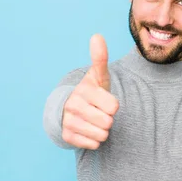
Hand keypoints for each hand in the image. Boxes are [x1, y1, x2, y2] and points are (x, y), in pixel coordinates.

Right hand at [62, 34, 118, 148]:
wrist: (70, 109)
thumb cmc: (92, 92)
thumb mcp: (98, 76)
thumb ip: (100, 58)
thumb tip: (97, 36)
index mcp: (84, 90)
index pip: (114, 107)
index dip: (113, 106)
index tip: (104, 101)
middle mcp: (74, 105)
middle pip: (108, 122)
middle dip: (108, 119)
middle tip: (100, 112)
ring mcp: (69, 121)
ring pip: (102, 135)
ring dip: (102, 131)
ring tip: (94, 121)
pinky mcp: (67, 136)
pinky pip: (93, 144)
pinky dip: (94, 140)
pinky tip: (88, 130)